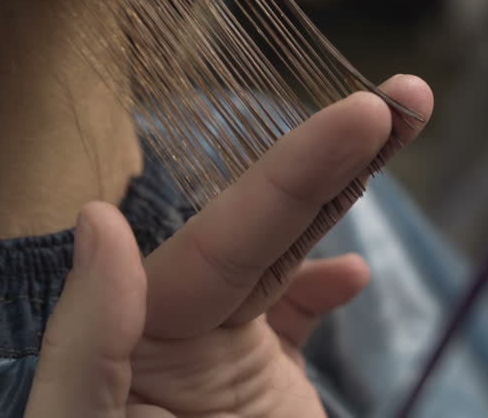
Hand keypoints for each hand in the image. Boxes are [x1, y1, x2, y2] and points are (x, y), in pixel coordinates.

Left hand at [24, 75, 432, 416]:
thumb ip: (87, 343)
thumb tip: (100, 222)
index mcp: (141, 335)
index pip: (232, 236)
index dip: (298, 172)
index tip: (363, 118)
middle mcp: (182, 331)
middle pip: (265, 226)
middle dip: (332, 160)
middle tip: (400, 100)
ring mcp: (227, 362)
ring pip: (291, 257)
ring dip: (342, 197)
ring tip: (396, 125)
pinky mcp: (260, 391)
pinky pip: (292, 318)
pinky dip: (322, 285)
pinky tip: (349, 268)